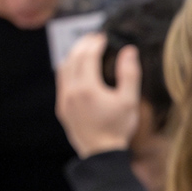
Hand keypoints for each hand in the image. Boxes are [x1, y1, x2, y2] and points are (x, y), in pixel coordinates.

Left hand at [56, 34, 140, 157]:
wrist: (101, 154)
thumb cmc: (118, 128)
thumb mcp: (130, 101)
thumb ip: (129, 74)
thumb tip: (128, 51)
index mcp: (87, 88)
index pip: (87, 55)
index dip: (96, 42)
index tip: (104, 36)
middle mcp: (71, 91)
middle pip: (73, 58)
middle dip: (83, 44)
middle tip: (95, 37)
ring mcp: (64, 100)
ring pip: (63, 68)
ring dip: (73, 54)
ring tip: (86, 48)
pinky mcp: (62, 107)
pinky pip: (61, 81)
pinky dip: (68, 68)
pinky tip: (78, 68)